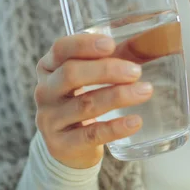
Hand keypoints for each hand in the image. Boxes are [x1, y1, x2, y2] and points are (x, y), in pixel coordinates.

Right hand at [34, 34, 152, 168]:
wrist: (68, 146)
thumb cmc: (81, 99)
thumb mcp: (85, 77)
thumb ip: (107, 59)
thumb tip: (143, 45)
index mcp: (49, 68)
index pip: (60, 49)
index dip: (84, 45)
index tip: (111, 44)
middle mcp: (45, 91)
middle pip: (71, 74)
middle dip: (106, 70)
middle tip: (136, 71)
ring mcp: (50, 119)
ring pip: (85, 104)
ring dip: (119, 96)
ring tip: (145, 91)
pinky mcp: (62, 144)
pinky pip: (92, 134)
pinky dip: (116, 128)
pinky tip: (135, 121)